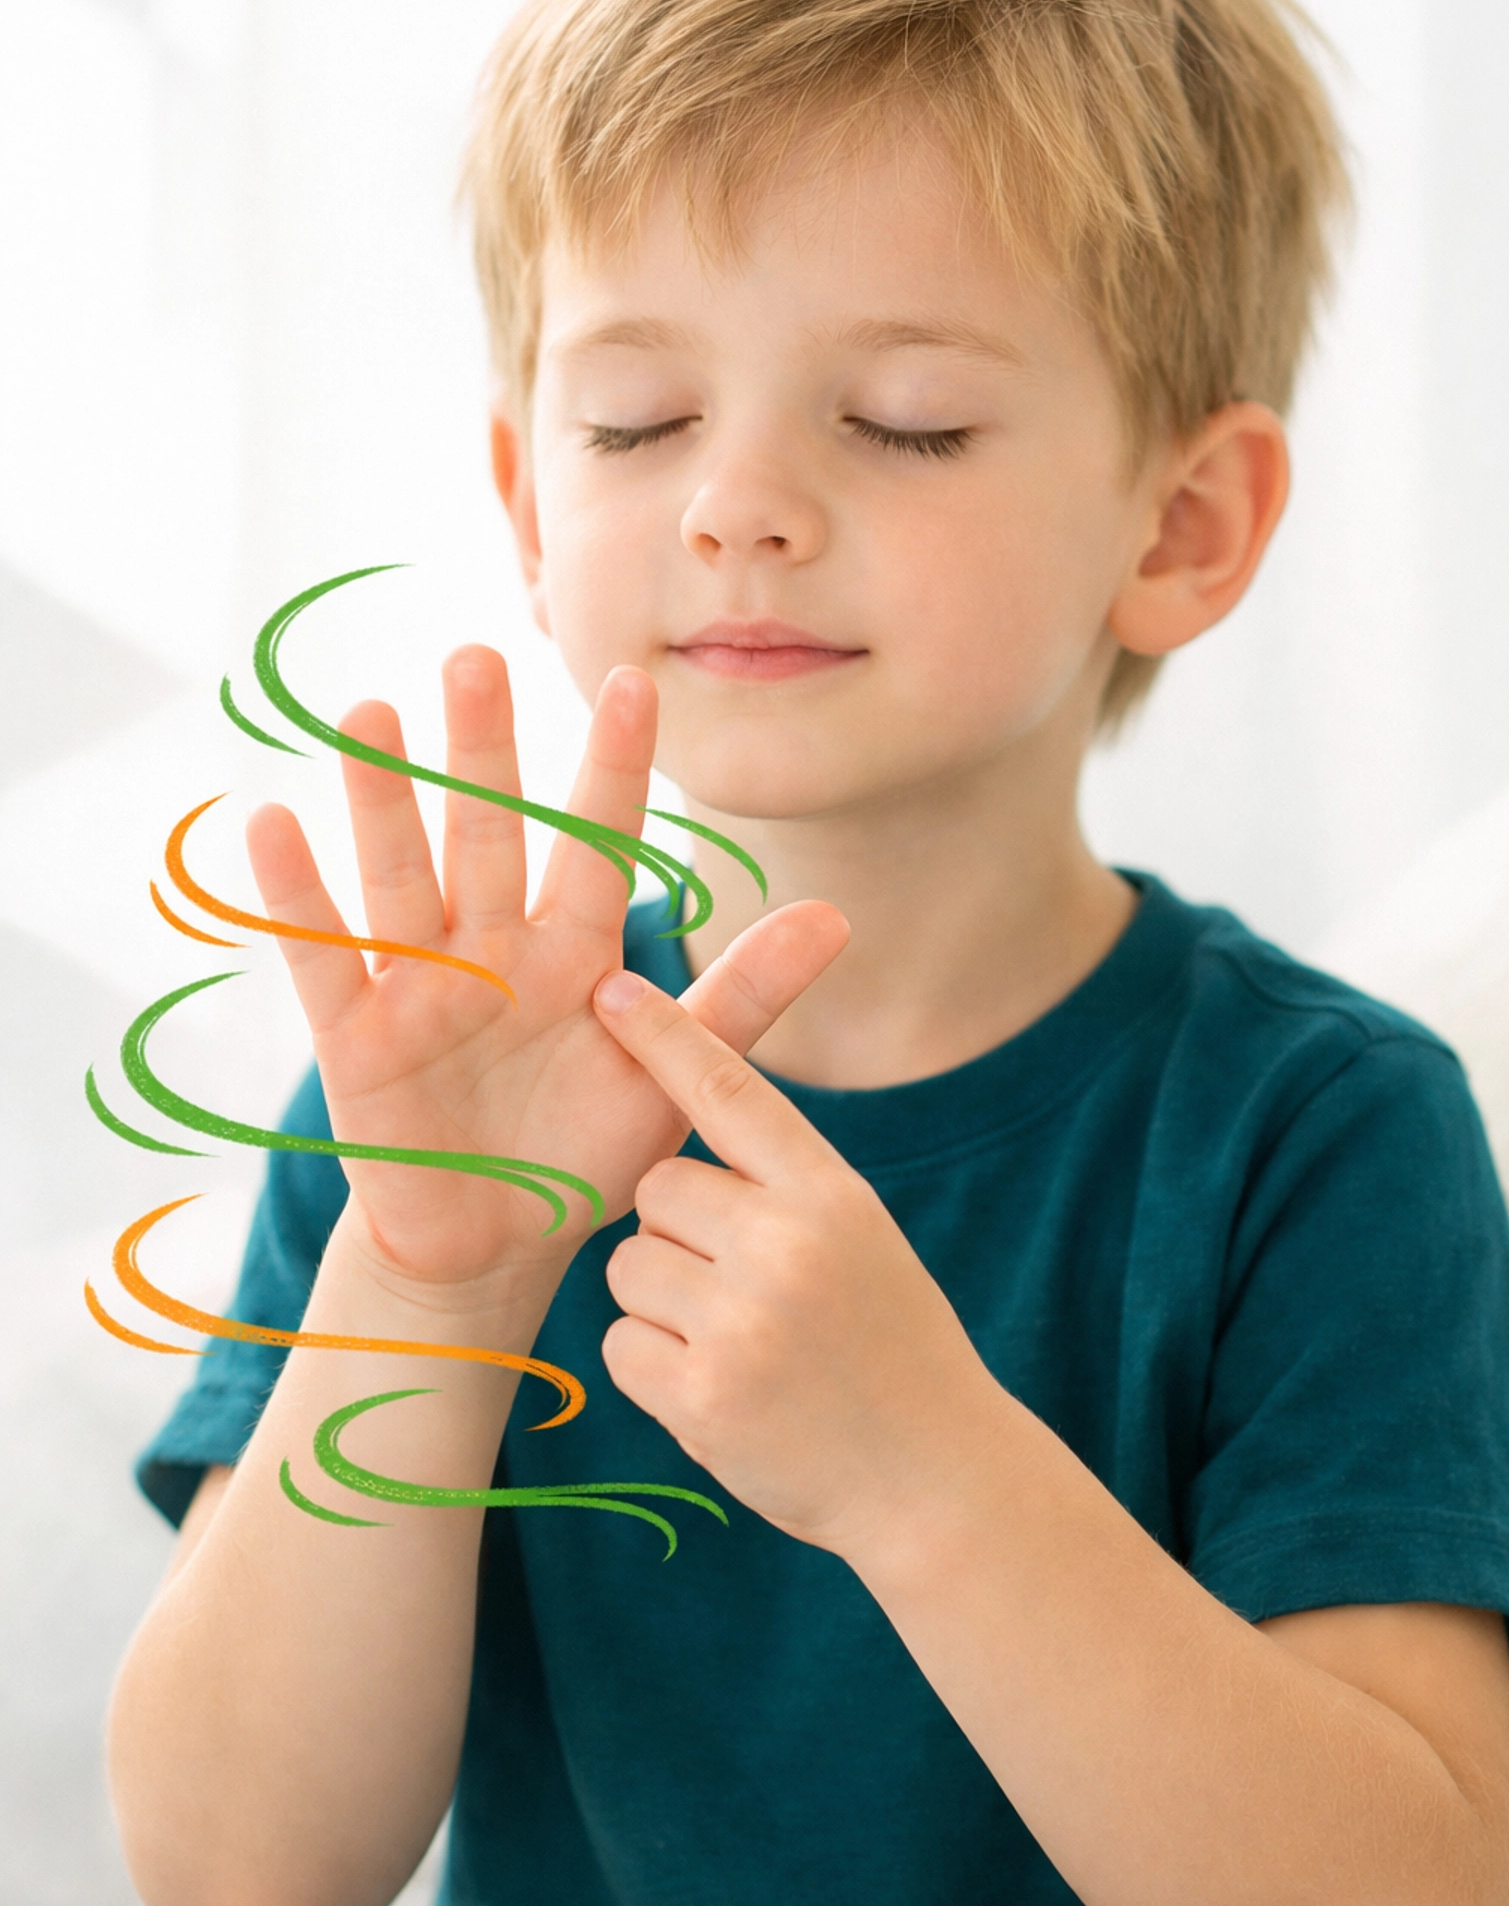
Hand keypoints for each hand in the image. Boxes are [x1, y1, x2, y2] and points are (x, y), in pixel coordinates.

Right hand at [247, 653, 847, 1298]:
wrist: (495, 1248)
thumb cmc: (582, 1153)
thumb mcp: (672, 1077)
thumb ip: (745, 997)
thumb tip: (838, 916)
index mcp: (574, 951)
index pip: (597, 843)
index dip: (614, 768)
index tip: (636, 682)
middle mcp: (494, 949)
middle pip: (487, 835)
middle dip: (482, 753)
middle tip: (476, 657)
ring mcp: (420, 986)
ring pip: (400, 875)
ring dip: (382, 798)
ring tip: (368, 712)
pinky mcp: (357, 1037)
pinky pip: (323, 959)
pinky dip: (296, 897)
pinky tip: (273, 823)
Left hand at [592, 968, 1006, 1559]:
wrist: (938, 1478)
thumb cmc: (890, 1349)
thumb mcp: (862, 1241)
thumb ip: (784, 1190)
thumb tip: (671, 1160)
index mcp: (831, 1194)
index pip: (732, 1091)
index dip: (666, 1036)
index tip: (611, 987)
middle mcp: (788, 1245)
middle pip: (657, 1190)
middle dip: (674, 1234)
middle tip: (738, 1290)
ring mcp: (744, 1320)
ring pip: (629, 1268)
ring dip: (662, 1306)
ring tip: (742, 1348)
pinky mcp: (702, 1393)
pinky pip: (620, 1346)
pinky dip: (654, 1370)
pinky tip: (721, 1393)